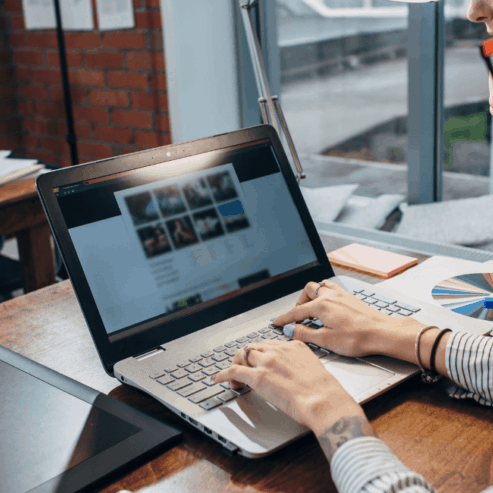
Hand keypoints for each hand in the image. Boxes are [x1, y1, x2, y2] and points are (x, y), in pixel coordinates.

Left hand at [213, 340, 365, 435]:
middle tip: (245, 370)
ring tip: (234, 378)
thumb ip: (299, 365)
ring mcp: (267, 362)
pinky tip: (217, 378)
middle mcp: (278, 350)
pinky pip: (234, 371)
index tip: (258, 361)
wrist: (324, 400)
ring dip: (236, 366)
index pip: (269, 344)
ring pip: (243, 356)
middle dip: (247, 358)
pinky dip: (222, 374)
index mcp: (293, 346)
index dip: (260, 353)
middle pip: (253, 348)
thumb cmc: (324, 391)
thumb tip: (291, 374)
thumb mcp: (313, 369)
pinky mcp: (258, 377)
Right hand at [272, 280, 420, 357]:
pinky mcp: (351, 298)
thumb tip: (291, 330)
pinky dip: (325, 294)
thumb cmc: (358, 337)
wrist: (383, 332)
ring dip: (312, 295)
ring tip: (311, 308)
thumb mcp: (326, 340)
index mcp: (321, 306)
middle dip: (299, 302)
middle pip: (308, 291)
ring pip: (321, 286)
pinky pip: (333, 289)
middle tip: (296, 316)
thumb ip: (305, 334)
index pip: (296, 311)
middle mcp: (330, 296)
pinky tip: (328, 305)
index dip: (284, 318)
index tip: (276, 323)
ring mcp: (342, 295)